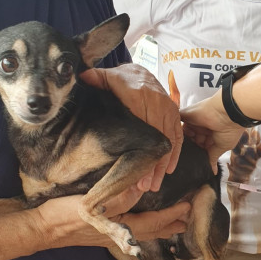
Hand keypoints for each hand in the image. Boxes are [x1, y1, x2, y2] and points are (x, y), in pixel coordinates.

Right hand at [38, 185, 189, 248]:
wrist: (42, 228)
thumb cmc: (65, 214)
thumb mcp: (93, 203)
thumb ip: (120, 197)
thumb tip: (143, 187)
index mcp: (120, 226)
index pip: (154, 221)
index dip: (172, 214)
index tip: (188, 206)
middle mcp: (118, 234)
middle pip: (151, 230)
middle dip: (170, 225)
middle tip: (187, 220)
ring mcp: (109, 235)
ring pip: (142, 232)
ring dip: (159, 228)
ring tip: (172, 225)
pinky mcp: (101, 233)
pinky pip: (131, 231)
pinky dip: (144, 228)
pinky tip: (141, 224)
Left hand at [81, 64, 182, 190]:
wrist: (140, 73)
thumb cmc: (120, 79)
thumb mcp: (106, 76)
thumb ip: (95, 78)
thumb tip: (82, 77)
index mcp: (140, 95)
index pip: (143, 127)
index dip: (140, 150)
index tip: (134, 170)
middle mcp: (158, 103)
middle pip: (157, 138)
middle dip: (151, 164)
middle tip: (144, 187)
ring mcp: (169, 110)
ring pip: (169, 141)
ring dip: (162, 164)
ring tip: (153, 185)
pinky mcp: (175, 116)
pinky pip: (178, 136)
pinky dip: (174, 154)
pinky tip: (168, 171)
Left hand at [180, 93, 242, 170]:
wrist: (228, 114)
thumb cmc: (229, 130)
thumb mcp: (222, 146)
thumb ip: (213, 157)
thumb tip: (213, 171)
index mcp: (210, 135)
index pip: (199, 146)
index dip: (196, 152)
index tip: (193, 160)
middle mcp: (201, 128)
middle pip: (190, 140)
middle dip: (189, 147)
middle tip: (186, 155)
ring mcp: (193, 121)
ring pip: (183, 133)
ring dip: (183, 140)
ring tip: (183, 147)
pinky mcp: (185, 114)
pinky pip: (176, 122)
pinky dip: (175, 129)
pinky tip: (175, 137)